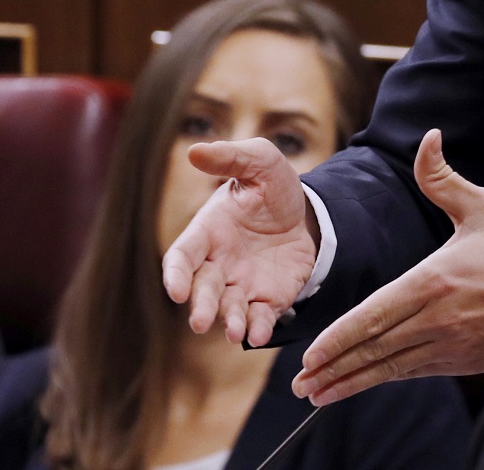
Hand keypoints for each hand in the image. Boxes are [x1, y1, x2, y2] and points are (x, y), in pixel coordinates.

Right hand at [162, 137, 317, 346]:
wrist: (309, 213)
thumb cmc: (274, 187)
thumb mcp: (260, 162)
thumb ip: (230, 157)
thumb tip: (195, 150)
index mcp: (208, 232)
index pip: (181, 257)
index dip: (174, 274)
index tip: (176, 290)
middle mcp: (218, 264)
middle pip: (201, 289)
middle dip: (200, 305)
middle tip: (201, 321)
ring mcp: (241, 285)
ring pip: (227, 309)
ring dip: (229, 321)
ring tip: (235, 331)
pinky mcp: (267, 299)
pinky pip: (258, 318)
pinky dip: (257, 328)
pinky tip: (260, 333)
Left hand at [292, 128, 483, 403]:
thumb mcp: (483, 206)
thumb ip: (443, 178)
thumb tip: (428, 139)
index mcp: (436, 280)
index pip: (375, 315)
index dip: (339, 338)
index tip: (310, 355)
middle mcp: (439, 319)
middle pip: (376, 348)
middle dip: (335, 368)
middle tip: (301, 384)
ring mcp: (453, 346)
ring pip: (392, 368)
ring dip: (354, 382)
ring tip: (321, 394)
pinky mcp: (466, 362)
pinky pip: (417, 373)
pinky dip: (388, 379)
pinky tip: (368, 384)